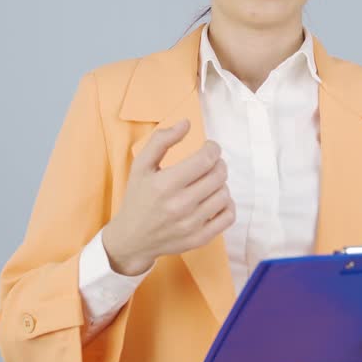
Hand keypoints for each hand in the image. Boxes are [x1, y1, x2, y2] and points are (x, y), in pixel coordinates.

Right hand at [101, 119, 235, 274]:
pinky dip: (227, 205)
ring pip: (225, 194)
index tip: (209, 147)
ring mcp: (191, 224)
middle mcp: (180, 205)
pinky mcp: (200, 239)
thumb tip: (186, 123)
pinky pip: (228, 217)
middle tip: (209, 163)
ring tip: (208, 182)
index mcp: (164, 184)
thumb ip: (161, 140)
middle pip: (218, 175)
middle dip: (218, 163)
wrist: (132, 239)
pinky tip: (214, 200)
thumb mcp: (141, 166)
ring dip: (220, 184)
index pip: (206, 160)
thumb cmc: (138, 198)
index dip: (213, 148)